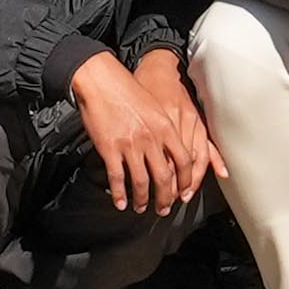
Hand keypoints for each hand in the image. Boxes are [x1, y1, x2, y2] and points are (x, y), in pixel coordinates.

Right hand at [74, 48, 220, 214]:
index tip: (183, 192)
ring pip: (141, 182)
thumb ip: (167, 130)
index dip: (186, 181)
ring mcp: (130, 144)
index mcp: (166, 127)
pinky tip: (120, 202)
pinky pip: (117, 178)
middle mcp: (151, 138)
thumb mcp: (156, 107)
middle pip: (165, 177)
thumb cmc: (128, 90)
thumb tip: (174, 151)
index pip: (184, 161)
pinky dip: (119, 194)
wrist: (102, 80)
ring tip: (140, 207)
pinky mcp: (110, 148)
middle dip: (166, 198)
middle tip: (164, 208)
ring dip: (142, 199)